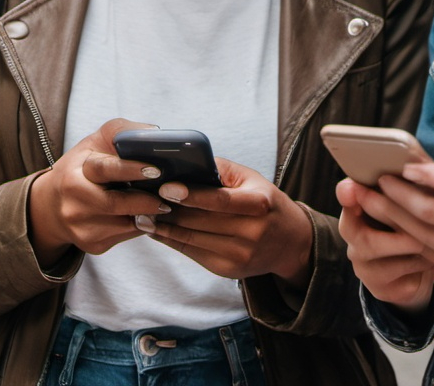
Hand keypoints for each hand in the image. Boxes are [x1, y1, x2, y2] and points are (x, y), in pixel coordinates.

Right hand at [27, 118, 170, 265]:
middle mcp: (74, 203)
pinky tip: (150, 213)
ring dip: (149, 214)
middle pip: (115, 204)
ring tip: (166, 202)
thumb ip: (121, 131)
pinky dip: (142, 224)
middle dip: (146, 200)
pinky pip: (126, 235)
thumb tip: (154, 133)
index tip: (156, 170)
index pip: (105, 170)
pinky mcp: (92, 245)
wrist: (51, 206)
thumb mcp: (95, 143)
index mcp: (74, 173)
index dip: (131, 169)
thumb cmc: (83, 167)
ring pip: (125, 223)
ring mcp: (81, 228)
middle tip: (170, 194)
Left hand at [139, 158, 312, 286]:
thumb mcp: (252, 179)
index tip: (165, 188)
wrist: (290, 242)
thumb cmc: (266, 202)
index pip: (220, 200)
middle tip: (143, 199)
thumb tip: (186, 163)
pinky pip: (193, 254)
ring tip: (142, 215)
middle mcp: (251, 232)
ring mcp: (239, 254)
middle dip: (169, 211)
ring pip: (192, 240)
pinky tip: (158, 231)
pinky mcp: (228, 270)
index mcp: (259, 203)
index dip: (191, 195)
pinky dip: (173, 241)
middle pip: (201, 222)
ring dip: (164, 229)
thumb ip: (221, 170)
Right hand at [336, 177, 433, 312]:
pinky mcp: (381, 290)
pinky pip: (406, 279)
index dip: (348, 194)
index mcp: (357, 211)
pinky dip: (426, 267)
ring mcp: (365, 268)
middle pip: (365, 236)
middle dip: (398, 226)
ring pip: (392, 259)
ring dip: (419, 248)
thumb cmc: (413, 224)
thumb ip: (410, 182)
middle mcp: (354, 240)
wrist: (416, 270)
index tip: (352, 187)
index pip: (346, 200)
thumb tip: (426, 158)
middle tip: (424, 219)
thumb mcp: (410, 202)